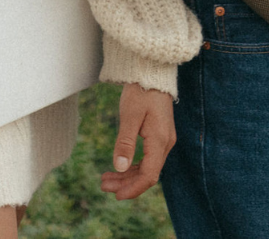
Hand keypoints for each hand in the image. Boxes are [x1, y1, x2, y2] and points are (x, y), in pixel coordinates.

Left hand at [100, 83, 175, 199]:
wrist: (152, 72)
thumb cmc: (141, 90)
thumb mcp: (129, 115)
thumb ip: (125, 142)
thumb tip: (119, 168)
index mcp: (160, 140)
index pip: (149, 175)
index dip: (133, 189)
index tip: (116, 195)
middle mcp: (166, 143)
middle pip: (148, 173)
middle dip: (126, 184)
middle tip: (103, 185)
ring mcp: (163, 139)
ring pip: (147, 167)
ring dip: (127, 176)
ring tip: (106, 179)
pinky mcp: (159, 135)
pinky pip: (147, 158)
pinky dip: (133, 165)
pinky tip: (119, 167)